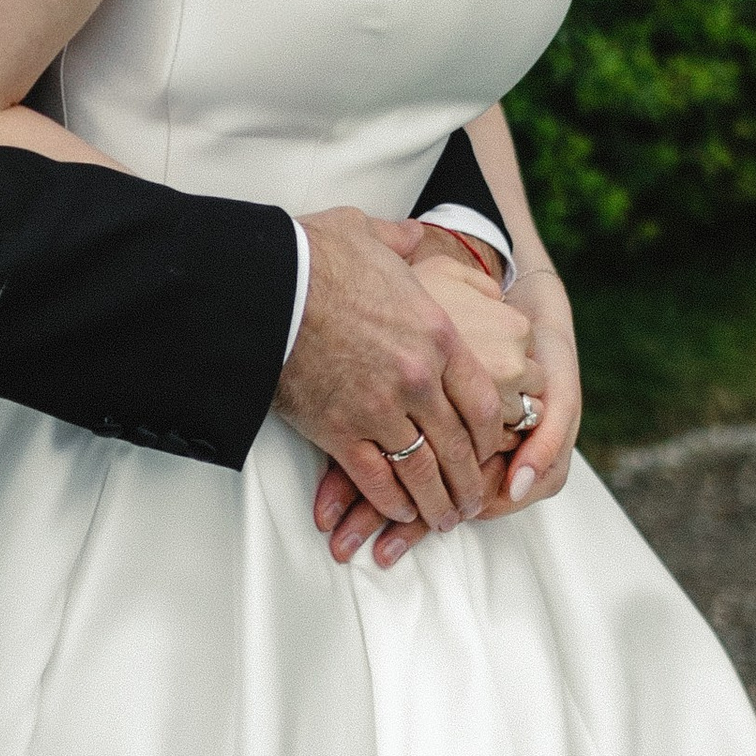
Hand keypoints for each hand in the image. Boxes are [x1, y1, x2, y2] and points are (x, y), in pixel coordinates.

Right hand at [316, 257, 581, 565]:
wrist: (265, 285)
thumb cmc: (314, 256)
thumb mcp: (372, 235)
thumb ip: (403, 242)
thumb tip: (416, 234)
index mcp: (437, 334)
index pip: (481, 401)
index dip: (489, 435)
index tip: (489, 451)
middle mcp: (418, 378)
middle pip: (458, 445)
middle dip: (469, 480)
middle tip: (474, 501)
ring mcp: (380, 408)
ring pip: (423, 470)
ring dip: (437, 502)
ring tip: (443, 520)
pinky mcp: (339, 430)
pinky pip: (375, 478)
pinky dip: (390, 502)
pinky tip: (398, 513)